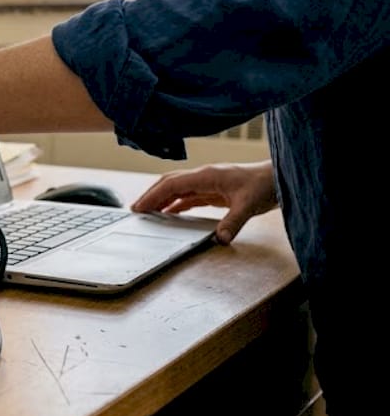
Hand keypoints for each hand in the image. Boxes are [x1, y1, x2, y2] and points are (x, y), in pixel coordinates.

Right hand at [131, 160, 277, 243]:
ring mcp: (208, 182)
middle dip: (151, 195)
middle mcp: (203, 176)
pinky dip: (176, 204)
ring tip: (147, 213)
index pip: (172, 184)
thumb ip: (233, 222)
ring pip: (177, 189)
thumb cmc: (264, 185)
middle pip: (169, 183)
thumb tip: (220, 239)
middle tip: (135, 210)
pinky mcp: (214, 190)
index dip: (154, 195)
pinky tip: (170, 214)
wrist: (279, 178)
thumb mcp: (249, 205)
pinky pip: (189, 196)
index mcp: (206, 175)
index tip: (139, 207)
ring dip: (162, 199)